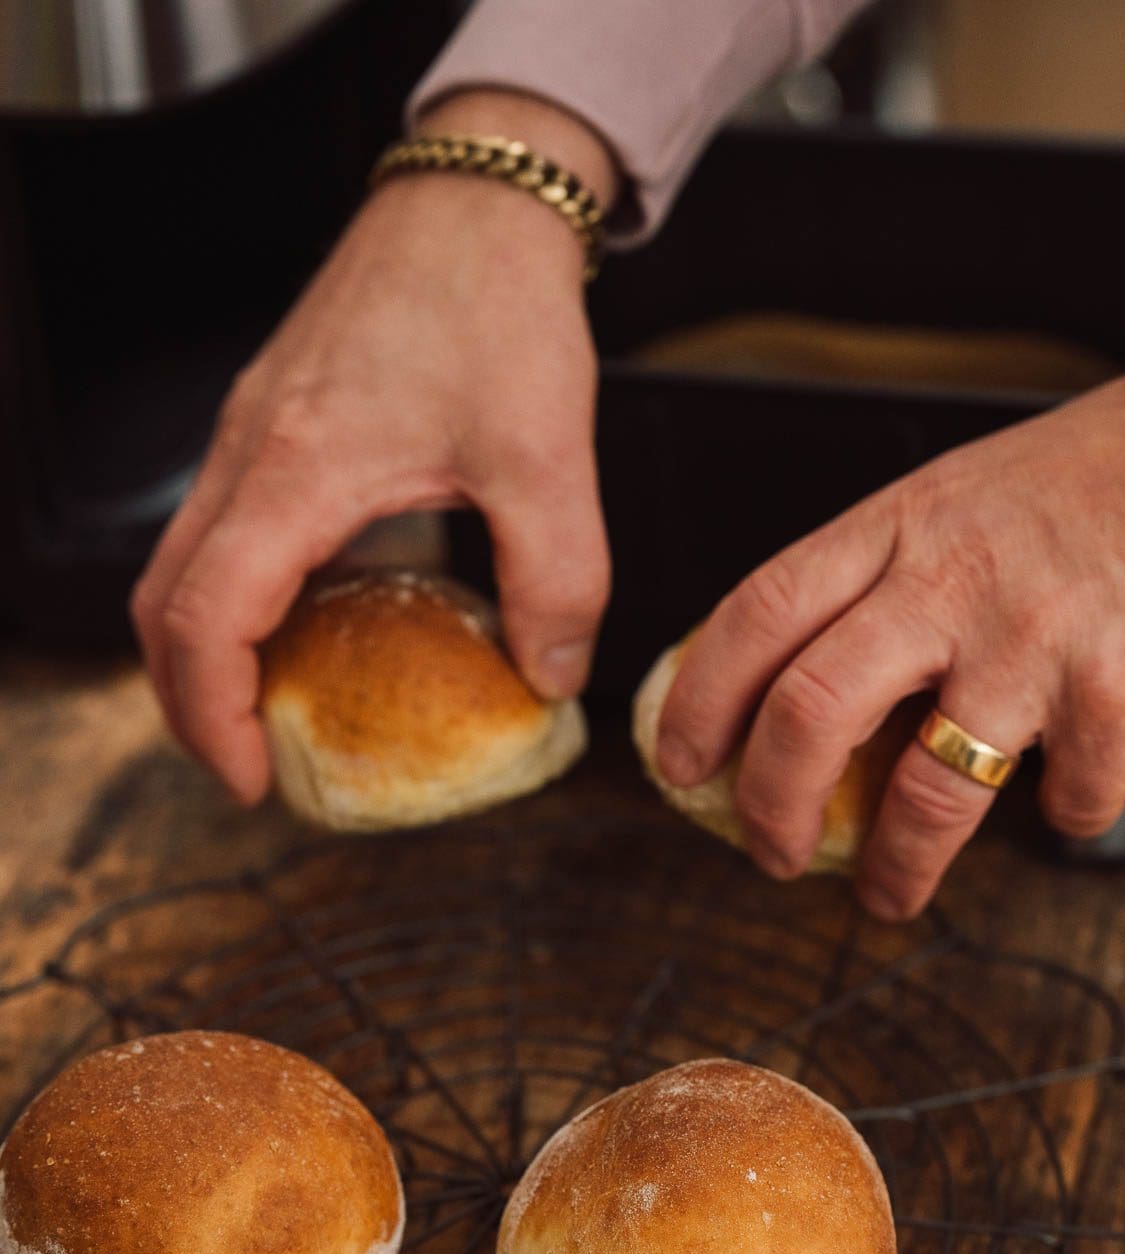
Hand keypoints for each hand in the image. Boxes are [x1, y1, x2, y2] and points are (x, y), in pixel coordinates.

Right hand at [132, 90, 617, 803]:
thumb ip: (559, 582)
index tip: (253, 780)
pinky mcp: (273, 422)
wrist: (477, 198)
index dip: (212, 717)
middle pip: (161, 605)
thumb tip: (549, 679)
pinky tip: (304, 627)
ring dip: (204, 652)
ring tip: (267, 713)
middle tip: (250, 766)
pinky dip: (235, 598)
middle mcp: (249, 452)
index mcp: (296, 470)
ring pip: (179, 566)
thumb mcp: (550, 457)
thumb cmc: (498, 305)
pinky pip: (219, 530)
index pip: (205, 619)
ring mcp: (250, 433)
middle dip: (188, 703)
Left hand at [655, 356, 1124, 917]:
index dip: (701, 700)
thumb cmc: (1086, 488)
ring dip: (894, 869)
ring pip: (925, 793)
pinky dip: (1060, 819)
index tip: (679, 764)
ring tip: (885, 897)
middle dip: (771, 805)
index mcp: (900, 525)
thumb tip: (790, 694)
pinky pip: (1064, 805)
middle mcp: (955, 580)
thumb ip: (878, 583)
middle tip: (768, 852)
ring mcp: (1036, 640)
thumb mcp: (957, 502)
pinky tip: (1065, 798)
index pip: (759, 614)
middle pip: (811, 712)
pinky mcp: (1119, 696)